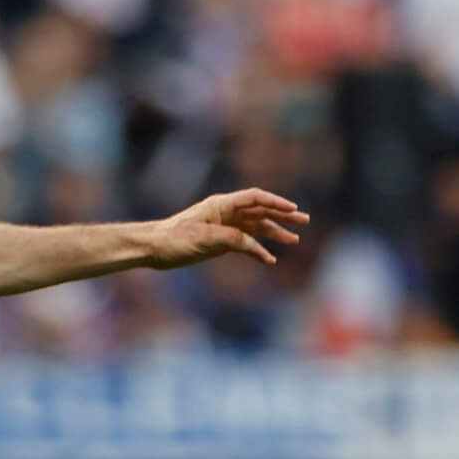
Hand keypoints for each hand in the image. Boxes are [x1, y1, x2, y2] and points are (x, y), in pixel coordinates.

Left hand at [144, 188, 309, 268]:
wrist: (154, 249)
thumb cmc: (174, 239)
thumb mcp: (204, 239)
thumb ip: (232, 239)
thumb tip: (253, 245)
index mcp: (221, 205)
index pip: (255, 198)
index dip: (275, 202)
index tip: (293, 209)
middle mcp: (226, 212)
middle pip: (260, 210)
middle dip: (282, 216)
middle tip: (304, 221)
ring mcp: (224, 226)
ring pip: (255, 226)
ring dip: (274, 232)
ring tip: (294, 240)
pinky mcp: (221, 241)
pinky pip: (245, 242)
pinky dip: (258, 249)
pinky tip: (269, 259)